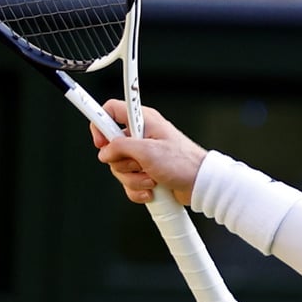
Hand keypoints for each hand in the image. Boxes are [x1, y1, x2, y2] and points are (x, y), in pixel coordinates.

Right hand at [91, 100, 207, 205]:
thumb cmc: (184, 163)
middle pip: (112, 147)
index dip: (100, 124)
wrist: (201, 185)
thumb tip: (105, 152)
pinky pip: (130, 183)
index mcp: (143, 121)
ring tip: (152, 179)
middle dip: (122, 163)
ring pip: (120, 168)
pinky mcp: (147, 173)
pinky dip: (138, 189)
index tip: (100, 141)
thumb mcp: (147, 151)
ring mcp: (144, 156)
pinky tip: (152, 190)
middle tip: (140, 165)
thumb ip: (120, 147)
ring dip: (133, 179)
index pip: (110, 111)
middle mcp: (142, 136)